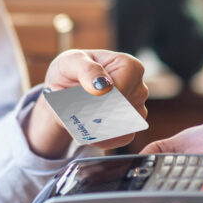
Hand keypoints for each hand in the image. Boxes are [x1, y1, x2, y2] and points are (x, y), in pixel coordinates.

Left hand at [23, 49, 147, 157]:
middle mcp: (138, 89)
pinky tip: (85, 126)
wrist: (64, 90)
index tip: (83, 95)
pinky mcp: (129, 129)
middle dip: (95, 112)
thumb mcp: (71, 62)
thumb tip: (103, 86)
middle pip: (121, 110)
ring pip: (120, 127)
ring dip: (95, 125)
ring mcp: (136, 111)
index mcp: (129, 67)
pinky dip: (98, 137)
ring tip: (78, 114)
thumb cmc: (70, 70)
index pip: (122, 89)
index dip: (100, 97)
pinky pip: (118, 139)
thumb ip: (87, 69)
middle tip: (76, 106)